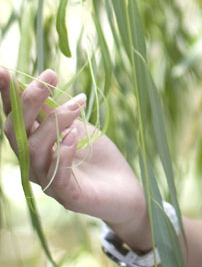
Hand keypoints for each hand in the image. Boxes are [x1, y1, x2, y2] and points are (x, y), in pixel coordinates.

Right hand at [0, 68, 149, 246]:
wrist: (125, 190)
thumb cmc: (97, 156)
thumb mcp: (76, 126)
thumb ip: (56, 112)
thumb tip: (41, 81)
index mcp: (32, 143)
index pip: (13, 117)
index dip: (6, 95)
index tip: (3, 70)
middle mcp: (33, 162)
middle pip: (15, 132)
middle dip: (29, 101)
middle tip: (51, 76)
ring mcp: (48, 181)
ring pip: (35, 150)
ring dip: (54, 121)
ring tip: (77, 103)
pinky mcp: (69, 196)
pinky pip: (57, 176)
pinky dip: (63, 153)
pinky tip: (73, 135)